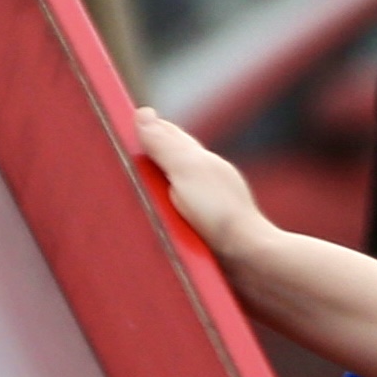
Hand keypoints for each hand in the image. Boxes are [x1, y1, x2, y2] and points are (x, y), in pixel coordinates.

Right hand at [134, 105, 269, 262]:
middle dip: (153, 152)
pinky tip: (159, 219)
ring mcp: (209, 208)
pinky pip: (179, 215)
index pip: (169, 135)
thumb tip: (142, 113)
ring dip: (160, 185)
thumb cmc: (220, 215)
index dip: (148, 128)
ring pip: (177, 188)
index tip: (125, 121)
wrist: (251, 263)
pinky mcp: (207, 234)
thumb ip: (163, 144)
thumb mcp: (186, 171)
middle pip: (174, 159)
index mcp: (201, 160)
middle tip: (129, 145)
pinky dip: (167, 212)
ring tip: (139, 183)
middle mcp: (206, 180)